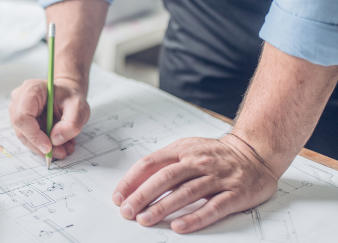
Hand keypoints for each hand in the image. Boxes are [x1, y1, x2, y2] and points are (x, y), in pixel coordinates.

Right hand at [8, 78, 89, 159]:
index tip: (49, 147)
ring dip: (44, 147)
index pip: (22, 116)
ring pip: (25, 137)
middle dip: (41, 146)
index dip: (34, 135)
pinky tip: (59, 144)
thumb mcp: (79, 107)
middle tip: (61, 152)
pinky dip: (44, 145)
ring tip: (64, 148)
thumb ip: (71, 123)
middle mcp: (19, 99)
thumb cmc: (70, 96)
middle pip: (22, 130)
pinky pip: (29, 138)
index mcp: (31, 90)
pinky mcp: (22, 122)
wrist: (67, 94)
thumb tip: (56, 140)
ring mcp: (18, 111)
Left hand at [112, 134, 279, 232]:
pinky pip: (213, 207)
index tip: (118, 197)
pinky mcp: (236, 193)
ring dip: (163, 207)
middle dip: (143, 196)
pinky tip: (179, 226)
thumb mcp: (187, 149)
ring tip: (145, 220)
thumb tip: (134, 184)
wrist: (257, 152)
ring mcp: (218, 177)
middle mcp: (199, 162)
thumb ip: (164, 163)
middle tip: (127, 211)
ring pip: (186, 193)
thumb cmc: (215, 155)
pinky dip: (195, 218)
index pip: (151, 163)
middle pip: (165, 178)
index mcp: (183, 150)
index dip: (132, 181)